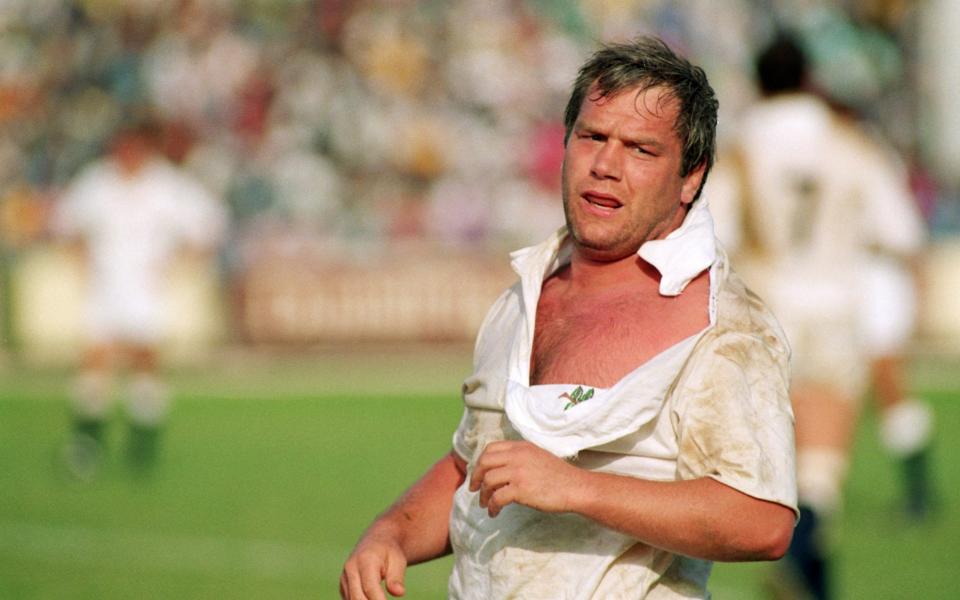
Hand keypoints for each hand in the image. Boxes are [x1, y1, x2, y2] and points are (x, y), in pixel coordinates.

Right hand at [340, 532, 406, 599]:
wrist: (376, 542)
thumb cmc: (389, 552)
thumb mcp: (398, 560)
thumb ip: (396, 577)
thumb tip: (399, 593)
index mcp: (365, 560)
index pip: (369, 587)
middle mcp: (350, 569)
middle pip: (357, 597)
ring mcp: (344, 578)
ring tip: (381, 598)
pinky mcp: (343, 586)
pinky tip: (374, 598)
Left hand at [469, 440, 584, 516]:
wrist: (575, 487)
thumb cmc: (559, 476)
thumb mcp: (537, 457)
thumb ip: (519, 458)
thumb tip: (501, 468)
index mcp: (520, 447)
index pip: (490, 448)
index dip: (481, 462)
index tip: (479, 474)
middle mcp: (517, 456)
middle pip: (484, 462)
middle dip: (476, 477)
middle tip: (474, 489)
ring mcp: (518, 472)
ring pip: (488, 481)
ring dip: (483, 494)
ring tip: (485, 504)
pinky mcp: (520, 489)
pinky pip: (497, 498)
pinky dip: (492, 506)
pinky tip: (494, 512)